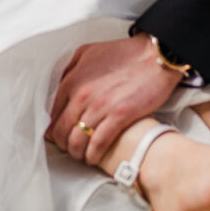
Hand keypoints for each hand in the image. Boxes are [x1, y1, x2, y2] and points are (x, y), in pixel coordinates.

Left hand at [47, 38, 179, 165]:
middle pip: (62, 130)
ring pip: (77, 140)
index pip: (54, 112)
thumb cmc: (125, 54)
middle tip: (69, 148)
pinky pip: (98, 143)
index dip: (55, 127)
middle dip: (63, 143)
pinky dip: (93, 154)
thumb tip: (62, 83)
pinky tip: (93, 158)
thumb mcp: (89, 52)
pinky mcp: (119, 116)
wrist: (155, 57)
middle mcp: (82, 95)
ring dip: (77, 152)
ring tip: (81, 156)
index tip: (59, 134)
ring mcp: (100, 107)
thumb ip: (71, 67)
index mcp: (73, 80)